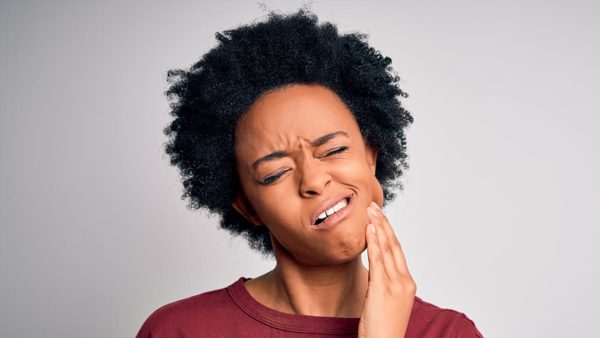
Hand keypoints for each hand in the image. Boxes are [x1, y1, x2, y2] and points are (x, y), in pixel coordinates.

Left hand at [358, 202, 415, 337]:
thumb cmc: (382, 329)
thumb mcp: (385, 302)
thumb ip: (383, 285)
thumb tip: (375, 271)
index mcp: (407, 284)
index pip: (398, 251)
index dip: (389, 232)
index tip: (380, 217)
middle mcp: (404, 282)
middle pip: (394, 246)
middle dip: (384, 224)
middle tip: (374, 206)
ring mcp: (395, 285)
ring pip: (387, 249)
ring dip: (378, 227)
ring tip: (370, 211)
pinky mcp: (383, 289)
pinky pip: (378, 260)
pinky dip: (374, 242)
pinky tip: (370, 229)